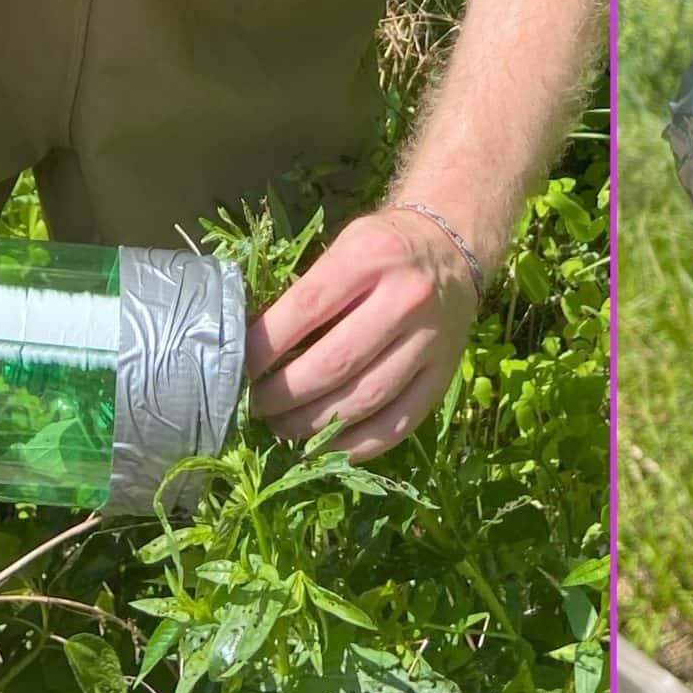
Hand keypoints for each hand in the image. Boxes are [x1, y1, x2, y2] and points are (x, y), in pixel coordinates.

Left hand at [244, 207, 480, 461]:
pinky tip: (326, 447)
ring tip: (283, 428)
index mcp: (370, 257)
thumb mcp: (344, 245)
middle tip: (257, 407)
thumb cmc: (383, 247)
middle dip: (285, 394)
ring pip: (365, 399)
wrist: (453, 245)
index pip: (306, 309)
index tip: (239, 370)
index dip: (265, 347)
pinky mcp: (445, 374)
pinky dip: (358, 444)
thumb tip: (253, 345)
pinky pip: (398, 423)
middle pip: (336, 362)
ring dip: (315, 425)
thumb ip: (307, 289)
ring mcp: (430, 340)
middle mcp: (405, 298)